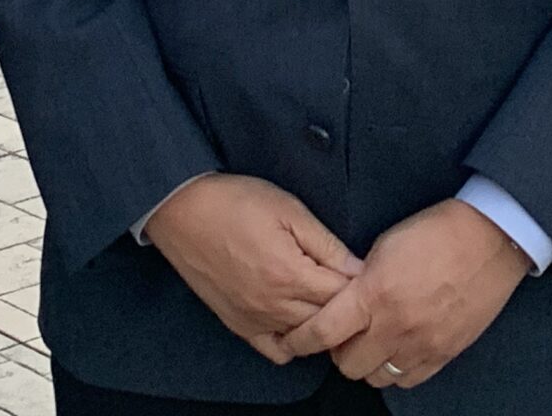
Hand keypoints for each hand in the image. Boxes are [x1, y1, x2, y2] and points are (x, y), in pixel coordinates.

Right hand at [145, 174, 362, 365]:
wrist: (184, 211)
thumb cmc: (237, 202)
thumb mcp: (290, 210)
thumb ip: (327, 244)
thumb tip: (359, 268)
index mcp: (291, 275)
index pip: (344, 296)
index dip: (360, 283)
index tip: (368, 270)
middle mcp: (275, 306)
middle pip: (328, 320)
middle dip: (346, 304)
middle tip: (352, 284)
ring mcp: (256, 320)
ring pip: (306, 338)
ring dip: (323, 322)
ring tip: (328, 298)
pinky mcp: (239, 325)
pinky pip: (276, 350)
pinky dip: (293, 342)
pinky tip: (299, 318)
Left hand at [282, 198, 530, 390]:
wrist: (490, 238)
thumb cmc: (436, 232)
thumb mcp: (385, 246)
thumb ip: (360, 279)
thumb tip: (343, 301)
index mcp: (374, 293)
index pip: (323, 332)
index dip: (301, 340)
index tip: (293, 340)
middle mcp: (395, 326)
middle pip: (347, 364)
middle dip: (338, 350)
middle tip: (344, 333)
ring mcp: (422, 344)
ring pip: (376, 378)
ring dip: (368, 362)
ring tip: (373, 341)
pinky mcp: (445, 353)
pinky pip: (408, 381)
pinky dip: (396, 370)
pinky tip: (398, 349)